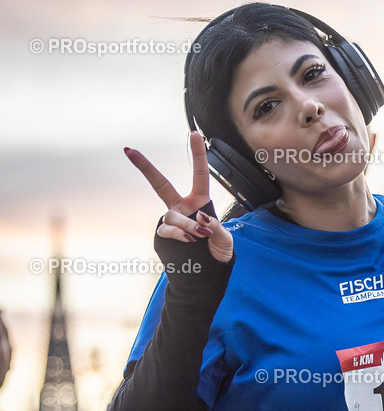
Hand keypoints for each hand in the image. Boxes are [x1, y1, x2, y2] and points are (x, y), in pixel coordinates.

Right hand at [124, 131, 233, 262]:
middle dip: (145, 168)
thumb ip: (216, 226)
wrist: (206, 276)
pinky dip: (178, 234)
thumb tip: (200, 218)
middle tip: (129, 151)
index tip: (195, 134)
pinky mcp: (164, 236)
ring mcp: (171, 221)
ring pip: (172, 215)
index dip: (198, 155)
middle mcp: (182, 208)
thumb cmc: (218, 254)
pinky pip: (166, 229)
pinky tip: (188, 240)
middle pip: (160, 184)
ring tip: (198, 236)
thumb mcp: (226, 240)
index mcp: (200, 202)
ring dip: (186, 224)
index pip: (199, 175)